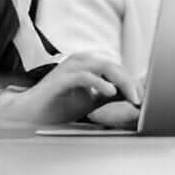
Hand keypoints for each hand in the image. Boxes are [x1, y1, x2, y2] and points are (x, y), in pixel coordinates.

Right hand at [0, 52, 140, 124]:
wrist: (30, 113)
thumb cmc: (60, 105)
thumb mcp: (92, 100)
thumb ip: (111, 95)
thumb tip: (135, 97)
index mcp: (88, 64)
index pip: (117, 69)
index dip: (131, 83)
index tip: (143, 99)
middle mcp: (81, 61)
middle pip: (113, 66)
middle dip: (130, 83)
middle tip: (140, 100)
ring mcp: (70, 67)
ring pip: (103, 67)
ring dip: (120, 82)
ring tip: (132, 97)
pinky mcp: (61, 79)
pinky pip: (84, 76)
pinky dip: (99, 83)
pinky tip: (110, 92)